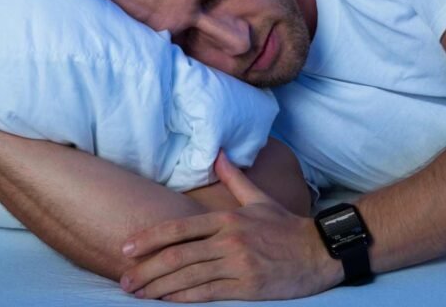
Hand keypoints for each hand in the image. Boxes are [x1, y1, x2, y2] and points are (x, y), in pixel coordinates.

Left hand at [119, 151, 343, 301]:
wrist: (320, 250)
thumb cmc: (286, 226)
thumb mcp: (260, 199)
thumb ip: (235, 178)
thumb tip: (218, 153)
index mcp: (228, 218)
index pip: (180, 228)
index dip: (150, 239)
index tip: (126, 249)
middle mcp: (229, 239)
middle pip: (178, 255)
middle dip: (147, 269)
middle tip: (125, 280)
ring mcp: (239, 263)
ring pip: (189, 276)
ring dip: (159, 287)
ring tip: (138, 293)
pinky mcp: (248, 286)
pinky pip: (208, 293)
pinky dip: (184, 298)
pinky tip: (167, 301)